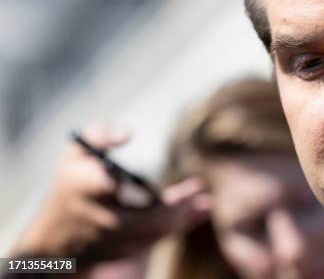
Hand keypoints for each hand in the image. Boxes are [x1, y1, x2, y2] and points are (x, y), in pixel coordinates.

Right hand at [10, 124, 210, 269]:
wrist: (55, 239)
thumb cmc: (70, 187)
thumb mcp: (76, 153)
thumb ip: (99, 134)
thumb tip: (129, 133)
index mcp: (91, 189)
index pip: (123, 187)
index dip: (151, 185)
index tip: (185, 182)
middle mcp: (102, 219)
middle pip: (149, 216)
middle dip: (179, 204)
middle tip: (199, 188)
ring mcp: (112, 241)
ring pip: (154, 233)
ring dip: (183, 218)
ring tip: (205, 202)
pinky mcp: (122, 254)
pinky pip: (154, 242)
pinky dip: (176, 228)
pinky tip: (195, 214)